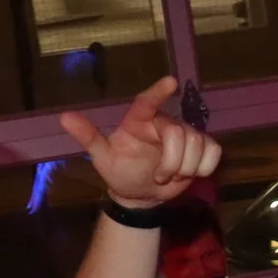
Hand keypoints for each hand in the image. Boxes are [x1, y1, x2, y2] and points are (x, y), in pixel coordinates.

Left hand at [59, 77, 222, 209]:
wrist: (141, 194)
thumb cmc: (120, 172)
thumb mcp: (102, 158)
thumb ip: (88, 137)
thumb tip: (64, 117)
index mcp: (139, 120)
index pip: (148, 101)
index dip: (159, 91)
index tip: (171, 82)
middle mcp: (163, 122)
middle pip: (179, 134)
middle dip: (172, 162)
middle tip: (160, 177)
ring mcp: (185, 133)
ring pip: (199, 144)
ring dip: (186, 168)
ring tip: (171, 176)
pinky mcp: (202, 147)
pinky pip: (214, 152)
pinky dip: (204, 167)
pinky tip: (190, 174)